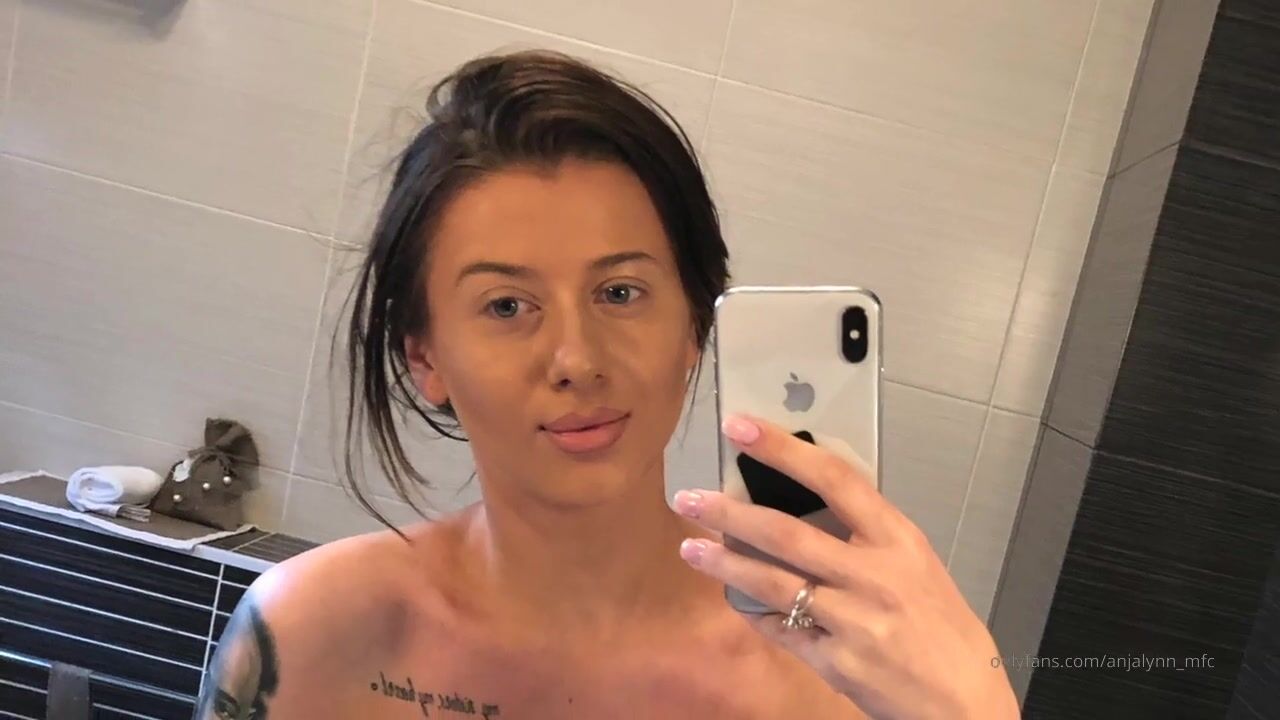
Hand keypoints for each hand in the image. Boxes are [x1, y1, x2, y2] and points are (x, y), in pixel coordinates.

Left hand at [672, 413, 1017, 719]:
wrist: (965, 701)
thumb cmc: (940, 625)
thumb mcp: (914, 565)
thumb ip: (864, 536)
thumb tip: (800, 503)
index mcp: (897, 539)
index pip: (834, 478)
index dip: (782, 449)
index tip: (741, 427)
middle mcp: (874, 575)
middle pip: (787, 534)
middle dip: (730, 513)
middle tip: (689, 498)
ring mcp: (853, 620)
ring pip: (772, 583)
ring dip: (725, 564)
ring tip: (691, 549)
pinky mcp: (835, 661)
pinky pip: (780, 629)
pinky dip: (754, 613)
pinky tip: (736, 600)